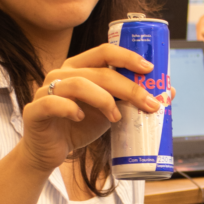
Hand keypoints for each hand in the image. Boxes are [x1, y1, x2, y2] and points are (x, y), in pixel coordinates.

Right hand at [20, 43, 162, 173]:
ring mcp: (45, 90)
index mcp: (78, 67)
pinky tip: (81, 118)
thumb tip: (169, 92)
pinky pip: (53, 103)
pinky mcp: (34, 110)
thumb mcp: (109, 112)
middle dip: (127, 87)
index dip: (127, 57)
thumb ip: (130, 100)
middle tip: (148, 103)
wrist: (50, 152)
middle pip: (98, 71)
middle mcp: (60, 74)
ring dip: (103, 100)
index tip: (149, 69)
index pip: (104, 52)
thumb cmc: (79, 126)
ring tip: (116, 117)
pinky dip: (69, 108)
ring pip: (77, 84)